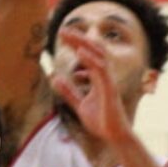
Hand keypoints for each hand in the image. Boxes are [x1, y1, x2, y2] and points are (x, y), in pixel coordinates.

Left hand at [51, 25, 130, 144]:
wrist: (112, 136)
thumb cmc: (101, 120)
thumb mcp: (79, 104)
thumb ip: (69, 92)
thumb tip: (55, 79)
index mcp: (98, 77)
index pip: (88, 55)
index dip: (75, 44)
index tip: (62, 35)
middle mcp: (104, 76)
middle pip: (93, 51)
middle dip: (78, 39)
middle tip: (62, 30)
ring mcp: (108, 81)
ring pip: (98, 56)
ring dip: (83, 44)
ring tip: (69, 36)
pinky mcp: (110, 90)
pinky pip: (101, 71)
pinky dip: (91, 60)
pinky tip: (80, 53)